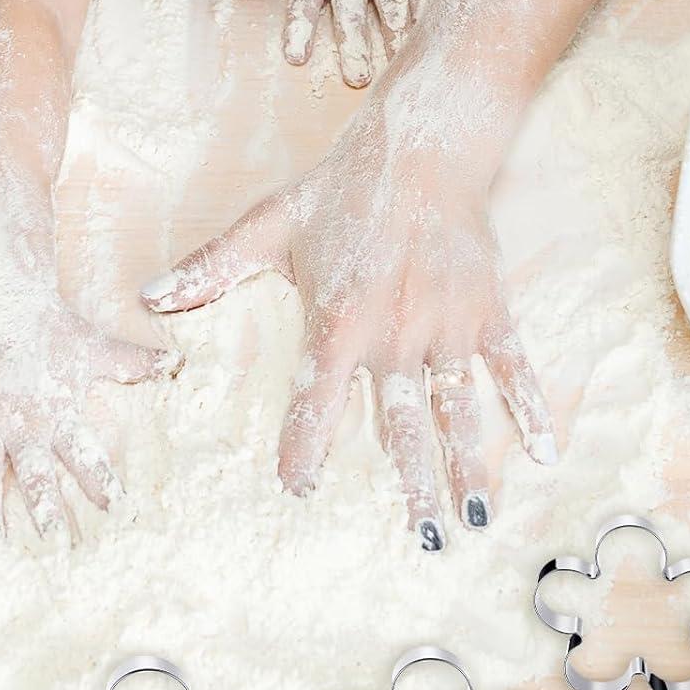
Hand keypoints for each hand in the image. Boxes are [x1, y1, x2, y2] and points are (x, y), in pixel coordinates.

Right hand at [0, 289, 181, 535]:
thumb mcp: (98, 347)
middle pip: (36, 479)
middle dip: (47, 514)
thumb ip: (134, 362)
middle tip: (56, 547)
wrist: (3, 299)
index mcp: (57, 414)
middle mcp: (21, 425)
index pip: (86, 459)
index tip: (120, 513)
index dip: (104, 486)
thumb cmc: (52, 325)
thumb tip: (175, 363)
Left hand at [140, 86, 554, 545]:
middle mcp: (394, 335)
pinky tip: (541, 453)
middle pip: (401, 425)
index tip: (299, 489)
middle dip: (412, 486)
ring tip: (473, 517)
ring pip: (458, 409)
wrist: (420, 147)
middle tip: (422, 542)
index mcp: (339, 320)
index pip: (315, 400)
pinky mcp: (488, 309)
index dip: (305, 446)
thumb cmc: (338, 188)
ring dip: (467, 465)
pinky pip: (512, 368)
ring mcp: (446, 325)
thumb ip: (211, 268)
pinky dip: (528, 409)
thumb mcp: (267, 225)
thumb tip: (149, 298)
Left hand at [238, 0, 430, 88]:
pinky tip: (417, 35)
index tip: (296, 58)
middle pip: (351, 19)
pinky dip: (418, 17)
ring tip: (394, 62)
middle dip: (353, 52)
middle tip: (355, 79)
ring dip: (392, 40)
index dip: (299, 33)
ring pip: (390, 12)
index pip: (303, 4)